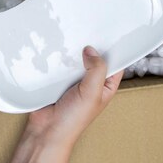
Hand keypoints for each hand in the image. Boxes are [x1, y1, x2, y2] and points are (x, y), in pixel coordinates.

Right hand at [3, 46, 122, 162]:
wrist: (47, 131)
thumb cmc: (73, 120)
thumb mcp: (92, 93)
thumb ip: (96, 70)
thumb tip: (92, 50)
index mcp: (105, 86)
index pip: (115, 63)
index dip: (114, 50)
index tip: (110, 34)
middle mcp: (91, 82)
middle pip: (94, 58)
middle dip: (91, 48)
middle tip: (88, 31)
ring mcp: (74, 81)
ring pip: (77, 60)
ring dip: (73, 53)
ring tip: (71, 38)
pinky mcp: (59, 81)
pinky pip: (61, 64)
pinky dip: (59, 59)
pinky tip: (56, 51)